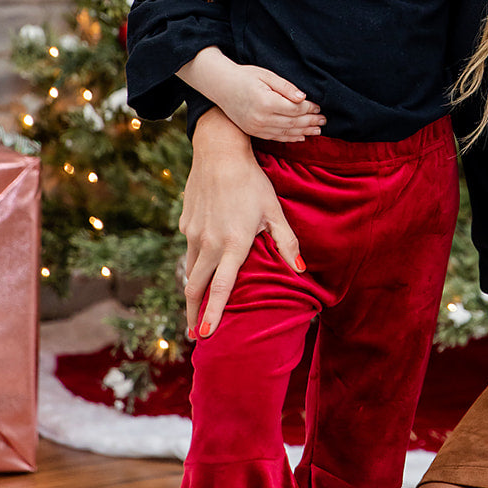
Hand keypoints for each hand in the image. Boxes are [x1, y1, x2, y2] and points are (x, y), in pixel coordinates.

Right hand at [178, 47, 324, 141]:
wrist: (221, 86)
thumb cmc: (245, 76)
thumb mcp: (267, 75)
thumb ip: (286, 87)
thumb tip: (303, 98)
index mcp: (266, 102)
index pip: (295, 109)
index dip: (309, 108)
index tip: (319, 106)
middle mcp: (261, 117)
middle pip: (292, 123)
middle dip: (310, 122)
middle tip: (324, 121)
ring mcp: (256, 127)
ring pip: (286, 132)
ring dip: (303, 132)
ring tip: (317, 131)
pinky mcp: (253, 131)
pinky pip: (275, 137)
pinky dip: (289, 138)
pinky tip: (301, 137)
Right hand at [180, 109, 303, 336]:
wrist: (219, 152)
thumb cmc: (252, 182)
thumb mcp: (274, 211)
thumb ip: (286, 243)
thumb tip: (301, 271)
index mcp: (233, 243)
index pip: (220, 288)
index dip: (213, 314)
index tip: (205, 335)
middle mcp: (209, 243)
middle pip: (196, 288)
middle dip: (194, 314)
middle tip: (196, 335)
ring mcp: (193, 233)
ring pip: (190, 271)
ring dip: (192, 293)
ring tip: (195, 310)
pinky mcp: (185, 223)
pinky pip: (188, 251)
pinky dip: (192, 267)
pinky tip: (199, 271)